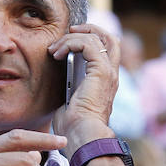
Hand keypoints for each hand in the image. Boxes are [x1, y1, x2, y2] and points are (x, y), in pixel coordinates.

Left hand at [49, 23, 119, 151]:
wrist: (82, 136)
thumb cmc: (74, 128)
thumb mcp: (70, 103)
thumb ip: (70, 89)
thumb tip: (61, 84)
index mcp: (105, 82)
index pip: (106, 52)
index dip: (89, 40)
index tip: (66, 44)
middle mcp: (111, 75)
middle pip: (110, 38)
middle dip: (89, 29)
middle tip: (70, 31)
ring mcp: (108, 72)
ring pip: (97, 37)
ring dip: (72, 38)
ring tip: (54, 48)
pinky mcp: (100, 71)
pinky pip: (88, 44)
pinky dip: (71, 43)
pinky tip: (57, 53)